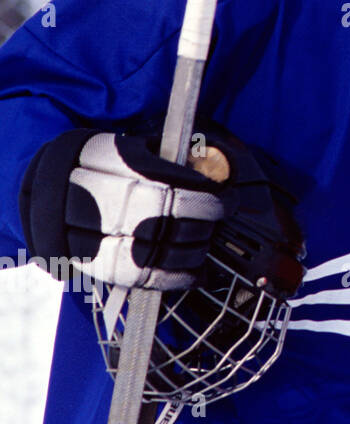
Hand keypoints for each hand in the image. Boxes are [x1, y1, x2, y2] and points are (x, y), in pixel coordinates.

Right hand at [19, 130, 290, 291]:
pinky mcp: (97, 267)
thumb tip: (214, 168)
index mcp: (111, 164)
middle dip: (205, 219)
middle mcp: (100, 201)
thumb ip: (167, 155)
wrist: (49, 192)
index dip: (207, 194)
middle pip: (168, 216)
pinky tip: (197, 272)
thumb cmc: (103, 164)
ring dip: (196, 248)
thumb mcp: (128, 145)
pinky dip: (177, 277)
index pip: (171, 183)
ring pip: (159, 249)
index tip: (227, 197)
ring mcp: (95, 237)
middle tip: (222, 214)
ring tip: (208, 239)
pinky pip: (144, 278)